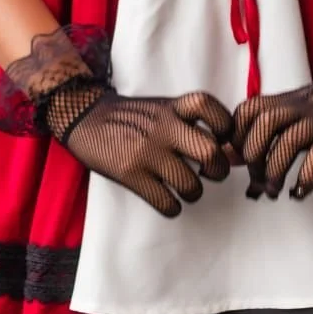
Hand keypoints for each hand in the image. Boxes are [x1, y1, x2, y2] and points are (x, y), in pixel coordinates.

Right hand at [46, 83, 234, 216]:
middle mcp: (162, 127)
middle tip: (212, 172)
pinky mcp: (131, 175)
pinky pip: (167, 203)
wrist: (86, 118)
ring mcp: (146, 151)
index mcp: (171, 106)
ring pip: (191, 185)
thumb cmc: (132, 117)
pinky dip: (173, 207)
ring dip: (193, 192)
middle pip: (210, 152)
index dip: (224, 124)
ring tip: (185, 188)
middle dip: (218, 170)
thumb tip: (226, 147)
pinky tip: (167, 199)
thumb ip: (188, 120)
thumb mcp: (161, 107)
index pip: (209, 106)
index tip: (221, 137)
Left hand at [232, 51, 312, 200]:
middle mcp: (300, 107)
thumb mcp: (301, 110)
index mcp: (287, 100)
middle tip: (257, 181)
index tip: (237, 160)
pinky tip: (300, 192)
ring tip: (274, 192)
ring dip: (276, 172)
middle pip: (263, 123)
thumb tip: (239, 158)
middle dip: (254, 156)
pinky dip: (305, 178)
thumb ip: (274, 129)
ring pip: (288, 141)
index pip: (248, 109)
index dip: (236, 135)